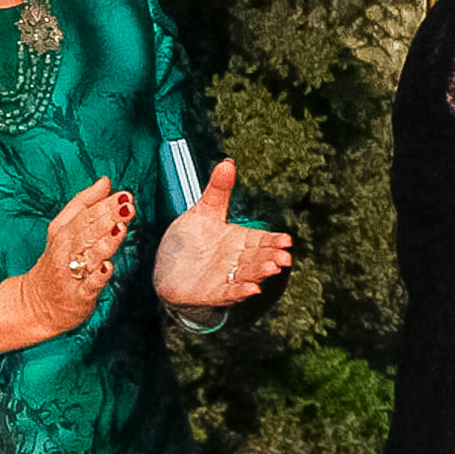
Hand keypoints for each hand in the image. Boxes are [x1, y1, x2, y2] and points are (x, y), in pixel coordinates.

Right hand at [1, 179, 131, 345]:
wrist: (37, 304)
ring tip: (120, 229)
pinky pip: (88, 286)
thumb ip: (85, 204)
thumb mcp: (64, 229)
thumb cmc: (57, 262)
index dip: (105, 204)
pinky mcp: (78, 296)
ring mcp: (71, 275)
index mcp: (63, 232)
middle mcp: (65, 252)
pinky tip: (108, 267)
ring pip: (88, 256)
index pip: (85, 215)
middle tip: (127, 207)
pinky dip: (98, 277)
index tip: (125, 195)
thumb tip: (105, 181)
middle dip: (107, 218)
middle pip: (87, 232)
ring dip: (105, 243)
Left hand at [155, 160, 295, 310]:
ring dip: (260, 273)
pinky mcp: (214, 292)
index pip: (263, 240)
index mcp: (241, 239)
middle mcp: (238, 259)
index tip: (287, 240)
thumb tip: (228, 162)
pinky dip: (240, 291)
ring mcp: (228, 277)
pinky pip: (230, 292)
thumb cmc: (190, 241)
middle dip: (272, 258)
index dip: (275, 241)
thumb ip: (218, 190)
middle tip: (283, 258)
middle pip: (259, 258)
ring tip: (270, 269)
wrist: (168, 270)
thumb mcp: (204, 212)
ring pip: (248, 274)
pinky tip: (252, 289)